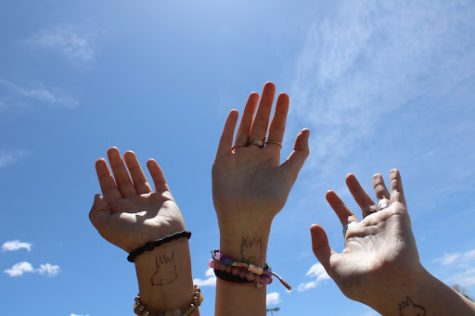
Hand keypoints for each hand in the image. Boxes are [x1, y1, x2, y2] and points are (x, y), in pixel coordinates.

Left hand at [89, 147, 184, 252]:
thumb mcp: (105, 226)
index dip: (103, 174)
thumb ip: (96, 211)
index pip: (109, 188)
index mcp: (119, 211)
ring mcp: (149, 202)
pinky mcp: (165, 200)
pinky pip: (160, 183)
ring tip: (128, 152)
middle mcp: (133, 205)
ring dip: (133, 166)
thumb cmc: (131, 237)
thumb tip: (98, 195)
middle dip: (116, 165)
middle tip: (111, 149)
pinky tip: (150, 161)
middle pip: (122, 181)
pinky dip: (156, 172)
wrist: (158, 244)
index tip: (100, 160)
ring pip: (139, 179)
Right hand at [212, 82, 308, 261]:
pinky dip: (229, 127)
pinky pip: (225, 141)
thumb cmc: (269, 202)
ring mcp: (237, 158)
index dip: (281, 113)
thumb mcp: (288, 175)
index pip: (276, 130)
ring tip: (255, 94)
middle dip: (265, 105)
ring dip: (249, 111)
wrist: (246, 220)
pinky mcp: (222, 163)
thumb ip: (299, 154)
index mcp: (271, 158)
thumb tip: (307, 130)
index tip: (284, 95)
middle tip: (270, 85)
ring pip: (243, 129)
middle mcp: (254, 155)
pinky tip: (235, 112)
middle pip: (260, 124)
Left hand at [311, 169, 422, 306]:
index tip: (328, 192)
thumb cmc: (362, 280)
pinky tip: (393, 170)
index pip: (345, 217)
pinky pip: (397, 195)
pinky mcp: (398, 216)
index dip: (337, 204)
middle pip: (361, 204)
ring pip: (379, 198)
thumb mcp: (333, 264)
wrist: (391, 284)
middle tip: (348, 176)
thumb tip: (314, 225)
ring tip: (373, 173)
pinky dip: (396, 182)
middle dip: (354, 190)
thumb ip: (320, 247)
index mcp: (355, 240)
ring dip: (376, 184)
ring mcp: (385, 222)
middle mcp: (371, 229)